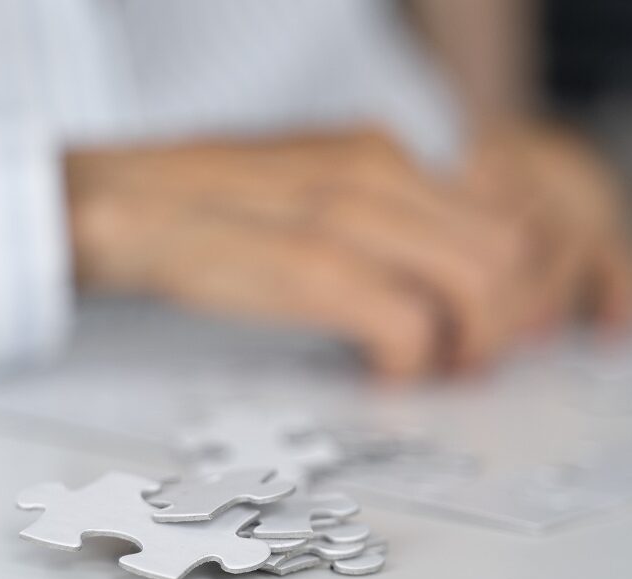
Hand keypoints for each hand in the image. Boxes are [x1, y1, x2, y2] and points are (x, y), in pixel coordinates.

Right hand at [65, 128, 631, 378]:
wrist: (117, 204)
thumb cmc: (213, 210)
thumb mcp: (316, 191)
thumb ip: (386, 219)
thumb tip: (453, 275)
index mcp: (382, 151)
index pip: (505, 216)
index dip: (514, 285)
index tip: (486, 327)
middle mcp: (378, 170)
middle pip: (508, 255)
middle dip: (502, 322)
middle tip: (463, 360)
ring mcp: (345, 213)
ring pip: (479, 287)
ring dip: (469, 345)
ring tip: (428, 369)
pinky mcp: (310, 265)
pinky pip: (409, 326)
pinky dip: (411, 365)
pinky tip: (382, 374)